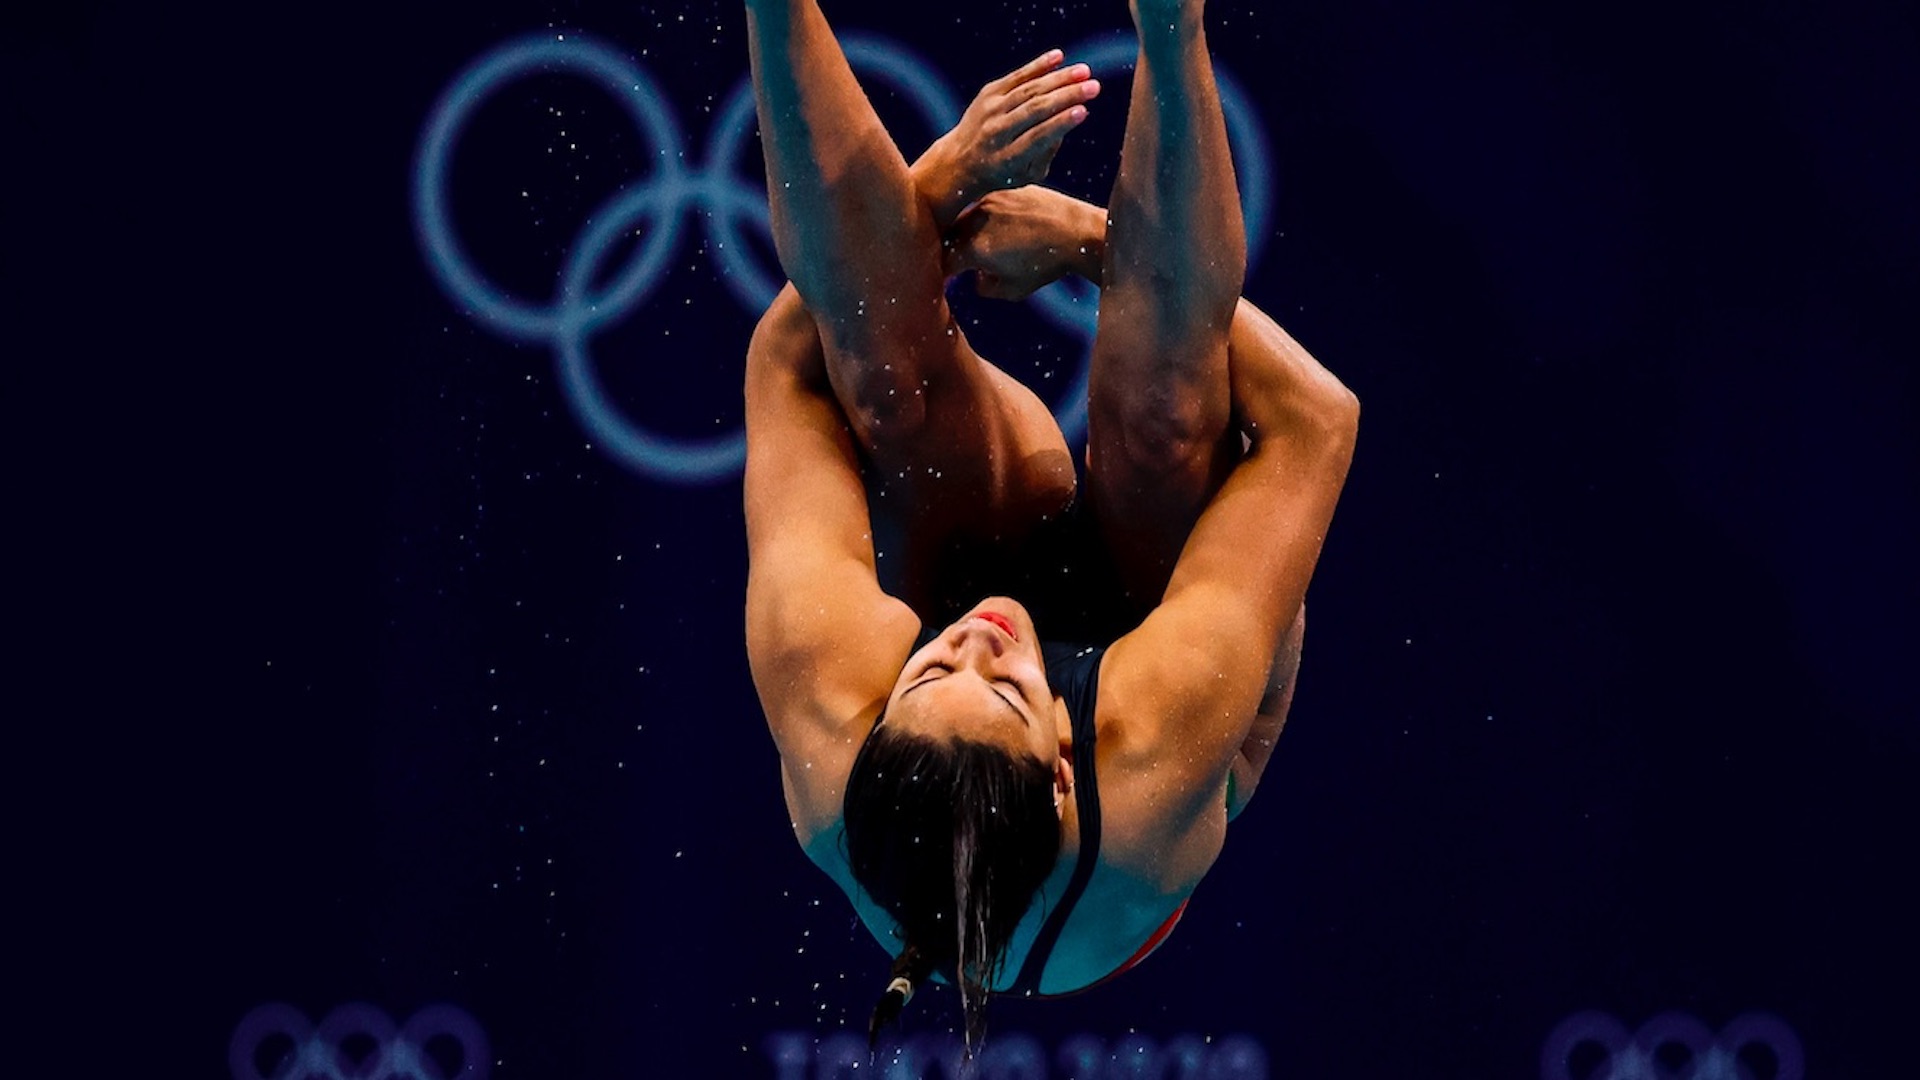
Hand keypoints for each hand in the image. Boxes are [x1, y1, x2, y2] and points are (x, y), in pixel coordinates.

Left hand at [915, 50, 1100, 224]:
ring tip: (1084, 71)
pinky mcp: (988, 93)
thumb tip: (1069, 119)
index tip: (1084, 110)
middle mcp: (997, 132)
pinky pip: (1016, 76)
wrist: (959, 161)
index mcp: (1008, 158)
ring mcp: (990, 110)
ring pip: (1028, 89)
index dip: (1061, 123)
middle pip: (1035, 109)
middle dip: (1067, 96)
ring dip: (1058, 78)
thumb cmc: (1004, 172)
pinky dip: (1038, 65)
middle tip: (1094, 87)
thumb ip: (1048, 152)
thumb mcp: (1028, 175)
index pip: (1038, 136)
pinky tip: (1059, 57)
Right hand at [943, 186, 1105, 300]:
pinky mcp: (1004, 189)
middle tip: (958, 261)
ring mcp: (989, 200)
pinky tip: (1003, 225)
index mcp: (974, 248)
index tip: (948, 278)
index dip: (942, 272)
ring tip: (982, 242)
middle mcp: (976, 220)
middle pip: (949, 235)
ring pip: (966, 216)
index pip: (943, 261)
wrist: (1077, 233)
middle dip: (950, 249)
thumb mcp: (1012, 289)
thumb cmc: (1046, 266)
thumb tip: (976, 277)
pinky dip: (987, 215)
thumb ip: (984, 287)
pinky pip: (986, 203)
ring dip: (967, 230)